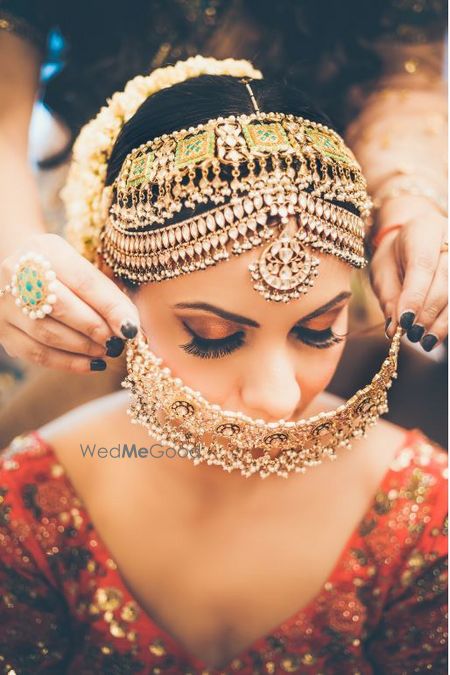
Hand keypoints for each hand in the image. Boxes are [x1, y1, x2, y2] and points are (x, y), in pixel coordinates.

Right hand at [0, 233, 139, 370]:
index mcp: (47, 249)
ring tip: (106, 351)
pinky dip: (68, 363)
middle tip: (117, 343)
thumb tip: (132, 329)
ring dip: (83, 348)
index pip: (83, 280)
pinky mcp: (1, 328)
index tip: (131, 329)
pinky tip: (91, 364)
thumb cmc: (65, 274)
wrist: (23, 271)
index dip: (110, 308)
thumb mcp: (85, 270)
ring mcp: (5, 301)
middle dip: (95, 329)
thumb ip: (108, 295)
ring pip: (46, 333)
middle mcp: (18, 271)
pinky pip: (35, 353)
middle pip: (61, 306)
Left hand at [370, 196, 447, 351]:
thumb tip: (395, 329)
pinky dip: (447, 320)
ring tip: (425, 341)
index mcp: (423, 230)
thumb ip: (389, 297)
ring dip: (441, 320)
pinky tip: (436, 335)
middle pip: (445, 279)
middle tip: (412, 335)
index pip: (423, 265)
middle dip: (428, 311)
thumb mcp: (382, 271)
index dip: (415, 296)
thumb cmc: (395, 256)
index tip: (405, 322)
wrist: (415, 238)